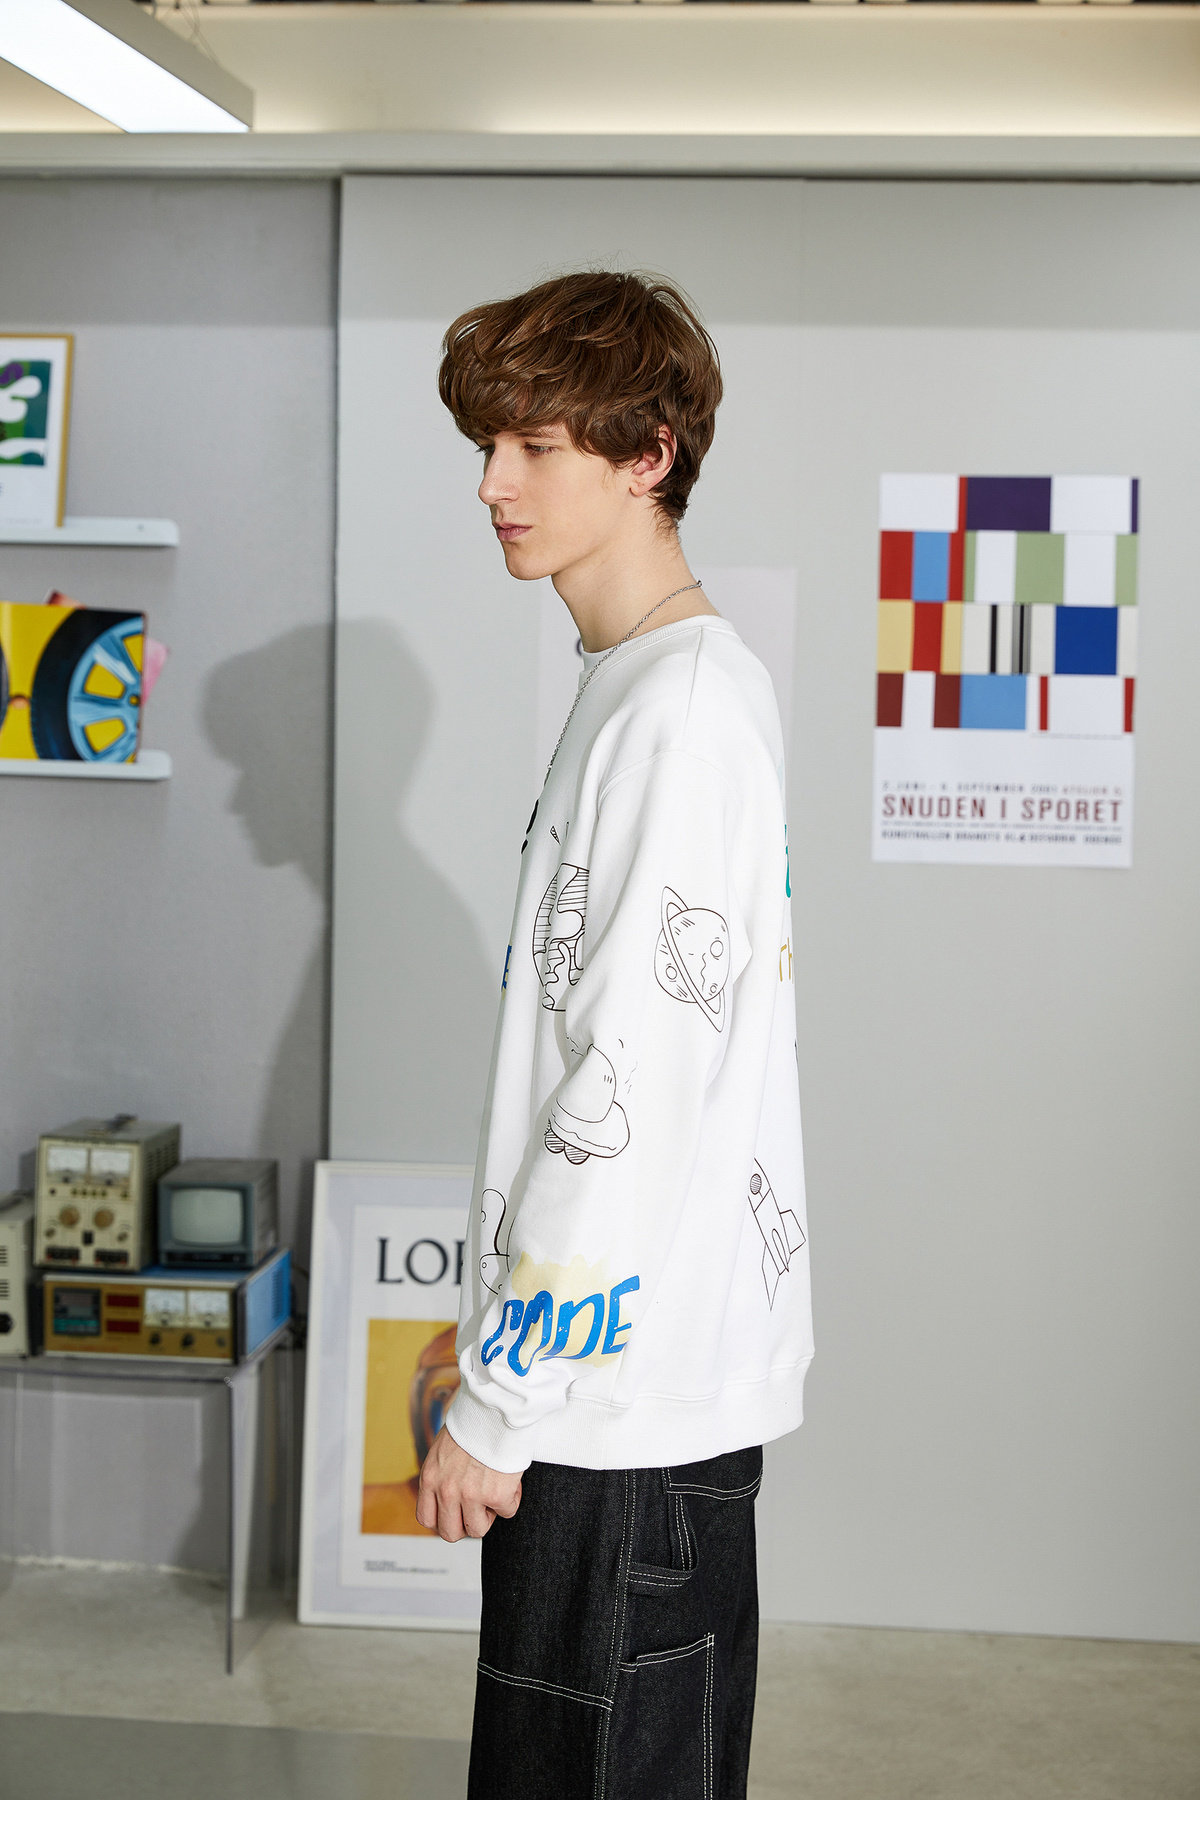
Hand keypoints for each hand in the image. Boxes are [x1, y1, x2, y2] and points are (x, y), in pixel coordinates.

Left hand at [415, 1425, 522, 1541]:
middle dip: (466, 1523)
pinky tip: (510, 1479)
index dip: (444, 1518)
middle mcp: (446, 1490)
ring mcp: (470, 1495)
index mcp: (430, 1478)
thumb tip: (450, 1493)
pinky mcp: (496, 1495)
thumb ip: (442, 1474)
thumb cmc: (474, 1422)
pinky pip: (507, 1512)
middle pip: (450, 1533)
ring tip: (495, 1489)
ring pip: (478, 1529)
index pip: (427, 1519)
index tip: (457, 1511)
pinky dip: (511, 1499)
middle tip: (478, 1506)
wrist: (497, 1407)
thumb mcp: (443, 1449)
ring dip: (489, 1513)